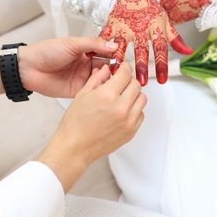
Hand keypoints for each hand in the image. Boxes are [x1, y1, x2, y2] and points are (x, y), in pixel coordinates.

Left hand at [18, 37, 118, 97]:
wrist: (28, 69)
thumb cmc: (47, 52)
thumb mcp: (72, 44)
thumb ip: (93, 44)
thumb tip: (114, 45)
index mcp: (87, 51)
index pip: (107, 52)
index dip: (116, 54)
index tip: (125, 57)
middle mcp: (88, 65)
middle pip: (108, 67)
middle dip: (116, 69)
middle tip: (125, 71)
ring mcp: (84, 78)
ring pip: (103, 80)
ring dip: (110, 80)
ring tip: (116, 80)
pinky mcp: (80, 91)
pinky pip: (94, 92)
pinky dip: (101, 91)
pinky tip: (107, 89)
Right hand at [37, 63, 145, 191]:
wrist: (75, 148)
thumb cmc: (75, 124)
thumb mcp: (83, 95)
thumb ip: (98, 79)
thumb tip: (107, 69)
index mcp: (108, 96)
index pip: (126, 73)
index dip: (124, 68)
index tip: (123, 68)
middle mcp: (121, 108)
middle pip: (136, 85)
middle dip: (128, 81)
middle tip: (121, 83)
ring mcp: (128, 121)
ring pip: (142, 99)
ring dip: (134, 95)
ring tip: (122, 97)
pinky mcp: (131, 131)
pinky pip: (141, 114)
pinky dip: (134, 109)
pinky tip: (122, 110)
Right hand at [99, 0, 192, 85]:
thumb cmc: (149, 9)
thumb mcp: (164, 22)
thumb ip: (175, 39)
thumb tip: (188, 51)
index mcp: (155, 28)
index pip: (161, 48)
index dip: (162, 65)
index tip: (162, 80)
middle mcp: (140, 28)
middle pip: (141, 49)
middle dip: (141, 66)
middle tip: (141, 82)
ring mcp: (124, 26)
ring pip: (121, 44)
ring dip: (119, 58)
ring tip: (116, 71)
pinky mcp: (112, 23)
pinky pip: (104, 36)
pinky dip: (99, 46)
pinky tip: (95, 57)